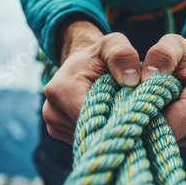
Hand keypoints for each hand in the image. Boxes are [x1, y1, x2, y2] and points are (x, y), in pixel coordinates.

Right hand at [43, 21, 140, 143]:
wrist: (83, 64)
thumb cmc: (100, 55)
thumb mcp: (113, 45)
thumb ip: (122, 55)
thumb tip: (132, 80)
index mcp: (61, 90)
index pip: (92, 118)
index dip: (116, 118)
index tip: (135, 113)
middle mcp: (51, 111)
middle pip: (90, 131)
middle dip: (112, 125)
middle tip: (130, 114)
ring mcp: (53, 124)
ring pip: (88, 138)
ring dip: (105, 129)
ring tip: (116, 112)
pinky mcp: (57, 131)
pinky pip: (84, 139)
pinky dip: (98, 132)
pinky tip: (105, 118)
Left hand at [141, 28, 185, 147]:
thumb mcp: (173, 44)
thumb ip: (161, 55)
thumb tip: (147, 77)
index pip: (173, 122)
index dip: (148, 119)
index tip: (131, 110)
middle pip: (173, 133)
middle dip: (153, 123)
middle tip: (141, 106)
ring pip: (176, 139)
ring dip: (161, 127)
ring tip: (160, 106)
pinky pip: (183, 139)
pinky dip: (171, 129)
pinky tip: (171, 113)